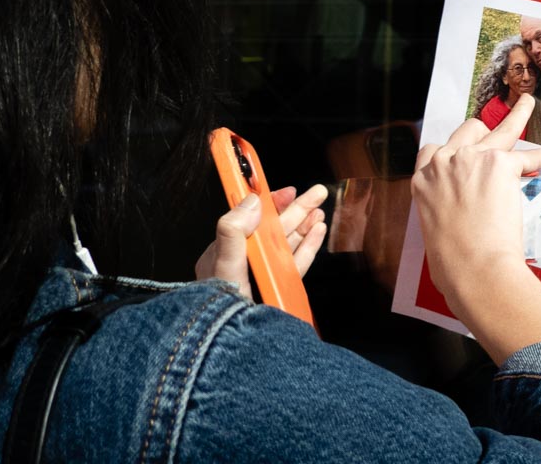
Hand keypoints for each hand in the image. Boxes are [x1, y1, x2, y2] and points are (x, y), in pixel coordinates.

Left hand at [197, 183, 328, 299]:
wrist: (232, 349)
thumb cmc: (220, 311)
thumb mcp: (222, 267)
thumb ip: (232, 231)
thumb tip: (251, 202)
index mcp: (226, 254)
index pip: (249, 220)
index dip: (268, 203)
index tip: (287, 191)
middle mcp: (246, 263)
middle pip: (274, 230)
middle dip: (296, 210)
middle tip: (317, 193)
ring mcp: (263, 278)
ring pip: (287, 245)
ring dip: (305, 226)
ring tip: (320, 212)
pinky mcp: (278, 291)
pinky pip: (295, 265)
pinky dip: (308, 248)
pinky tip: (318, 233)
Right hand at [414, 96, 540, 361]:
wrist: (473, 269)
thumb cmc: (452, 262)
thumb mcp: (432, 228)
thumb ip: (441, 208)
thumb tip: (457, 214)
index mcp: (422, 180)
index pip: (433, 151)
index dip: (453, 151)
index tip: (463, 153)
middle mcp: (444, 162)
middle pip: (466, 131)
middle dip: (483, 134)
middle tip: (497, 141)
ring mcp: (473, 159)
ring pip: (499, 128)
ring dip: (516, 116)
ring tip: (529, 103)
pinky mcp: (502, 164)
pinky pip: (530, 156)